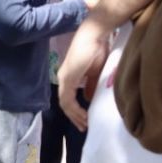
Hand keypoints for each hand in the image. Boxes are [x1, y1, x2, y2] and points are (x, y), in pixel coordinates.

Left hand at [56, 15, 112, 130]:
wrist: (96, 35)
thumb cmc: (98, 49)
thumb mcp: (96, 73)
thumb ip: (92, 86)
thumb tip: (89, 99)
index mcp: (70, 76)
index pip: (68, 99)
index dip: (76, 111)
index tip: (85, 120)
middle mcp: (64, 78)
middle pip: (65, 103)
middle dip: (74, 117)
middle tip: (84, 127)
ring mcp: (64, 77)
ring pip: (65, 103)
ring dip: (75, 115)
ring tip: (84, 124)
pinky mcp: (68, 77)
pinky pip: (67, 98)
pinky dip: (75, 108)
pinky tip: (83, 114)